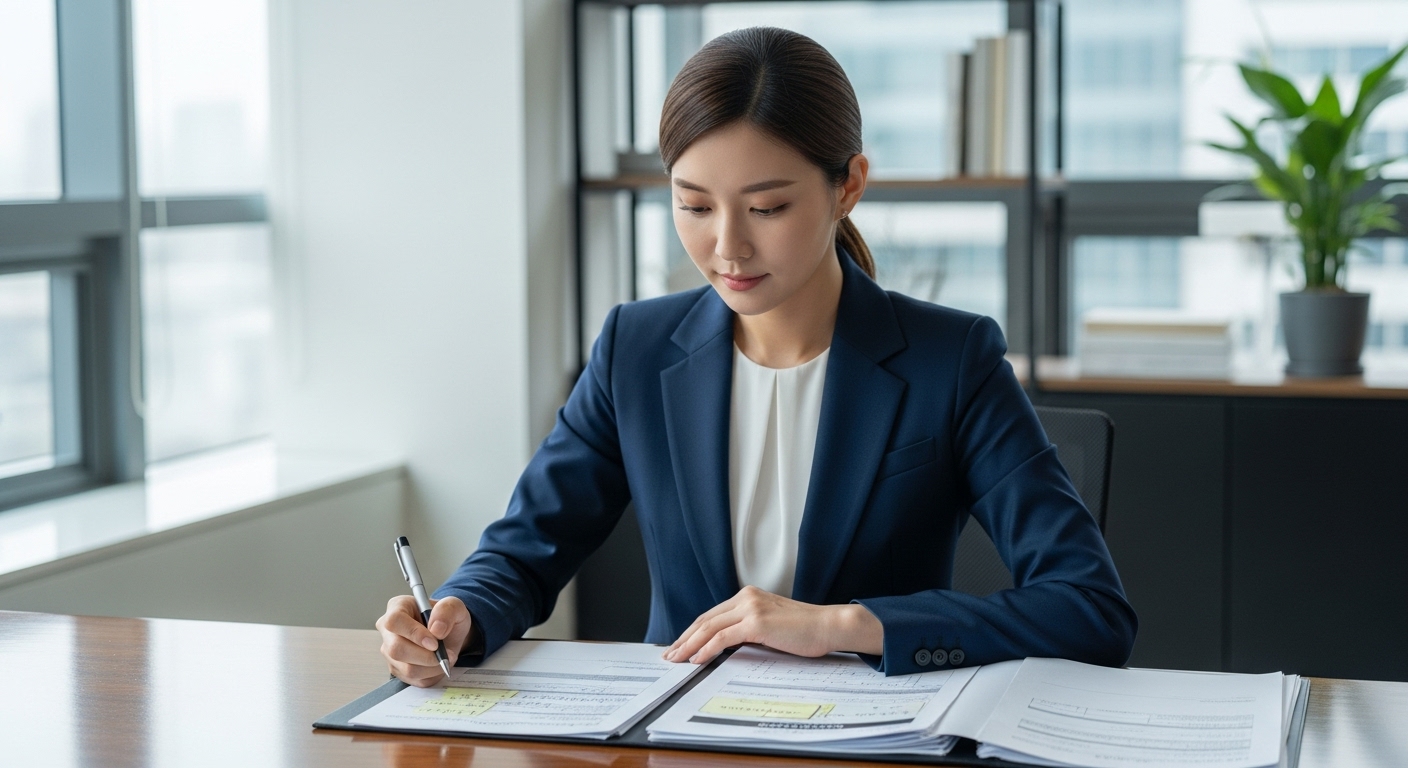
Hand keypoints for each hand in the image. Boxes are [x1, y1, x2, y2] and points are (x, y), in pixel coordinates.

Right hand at [376, 595, 471, 686]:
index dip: (414, 633)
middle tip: (446, 654)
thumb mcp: (454, 606)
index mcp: (397, 607)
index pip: (394, 621)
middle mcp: (388, 630)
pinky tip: (439, 664)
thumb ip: (447, 610)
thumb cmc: (446, 617)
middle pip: (396, 649)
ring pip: (405, 668)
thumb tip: (436, 629)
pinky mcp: (398, 669)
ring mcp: (390, 652)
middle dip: (425, 656)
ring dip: (432, 667)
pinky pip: (413, 679)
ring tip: (446, 657)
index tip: (435, 642)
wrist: (449, 633)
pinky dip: (432, 675)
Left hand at [662, 585, 883, 664]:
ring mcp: (751, 608)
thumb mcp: (771, 626)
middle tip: (669, 654)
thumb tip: (726, 647)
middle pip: (705, 620)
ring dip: (689, 645)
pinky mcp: (757, 622)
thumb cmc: (805, 630)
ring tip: (676, 659)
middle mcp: (746, 598)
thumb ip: (749, 630)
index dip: (692, 631)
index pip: (712, 615)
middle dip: (684, 639)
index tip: (680, 645)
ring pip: (709, 627)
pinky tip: (697, 660)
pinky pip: (723, 638)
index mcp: (748, 597)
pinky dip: (706, 649)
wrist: (828, 626)